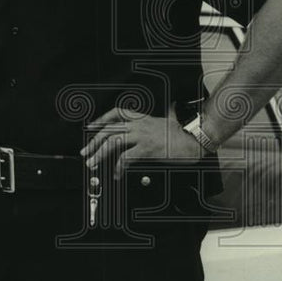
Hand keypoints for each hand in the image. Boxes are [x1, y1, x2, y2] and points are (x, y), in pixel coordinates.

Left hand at [80, 104, 201, 179]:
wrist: (196, 140)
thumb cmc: (186, 133)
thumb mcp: (174, 119)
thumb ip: (170, 112)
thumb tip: (174, 106)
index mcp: (143, 118)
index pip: (116, 113)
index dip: (101, 119)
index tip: (90, 128)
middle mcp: (140, 124)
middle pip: (110, 130)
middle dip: (93, 142)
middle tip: (85, 153)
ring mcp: (143, 135)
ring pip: (113, 142)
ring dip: (99, 154)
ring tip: (92, 165)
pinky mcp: (147, 148)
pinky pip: (126, 158)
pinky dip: (118, 167)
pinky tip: (116, 174)